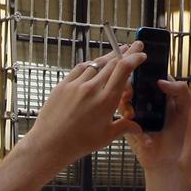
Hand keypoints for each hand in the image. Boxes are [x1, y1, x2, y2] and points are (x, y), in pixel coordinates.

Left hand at [20, 45, 144, 168]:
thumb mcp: (106, 137)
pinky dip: (90, 64)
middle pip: (112, 63)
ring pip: (95, 64)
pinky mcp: (62, 86)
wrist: (49, 144)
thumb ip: (124, 127)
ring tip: (116, 54)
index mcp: (106, 100)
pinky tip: (94, 64)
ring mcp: (75, 85)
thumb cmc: (78, 143)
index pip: (123, 70)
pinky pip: (79, 69)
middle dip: (125, 53)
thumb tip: (138, 128)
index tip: (141, 53)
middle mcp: (91, 89)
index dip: (134, 57)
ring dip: (108, 57)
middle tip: (133, 46)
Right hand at [122, 78, 190, 176]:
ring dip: (124, 105)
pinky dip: (129, 126)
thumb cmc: (181, 132)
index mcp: (160, 91)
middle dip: (126, 87)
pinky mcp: (128, 127)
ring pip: (122, 102)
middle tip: (129, 94)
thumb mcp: (187, 108)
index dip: (140, 72)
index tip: (137, 75)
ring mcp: (136, 113)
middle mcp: (146, 99)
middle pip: (130, 85)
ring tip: (130, 114)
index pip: (147, 74)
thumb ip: (180, 90)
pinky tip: (142, 135)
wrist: (171, 159)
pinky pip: (122, 123)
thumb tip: (161, 81)